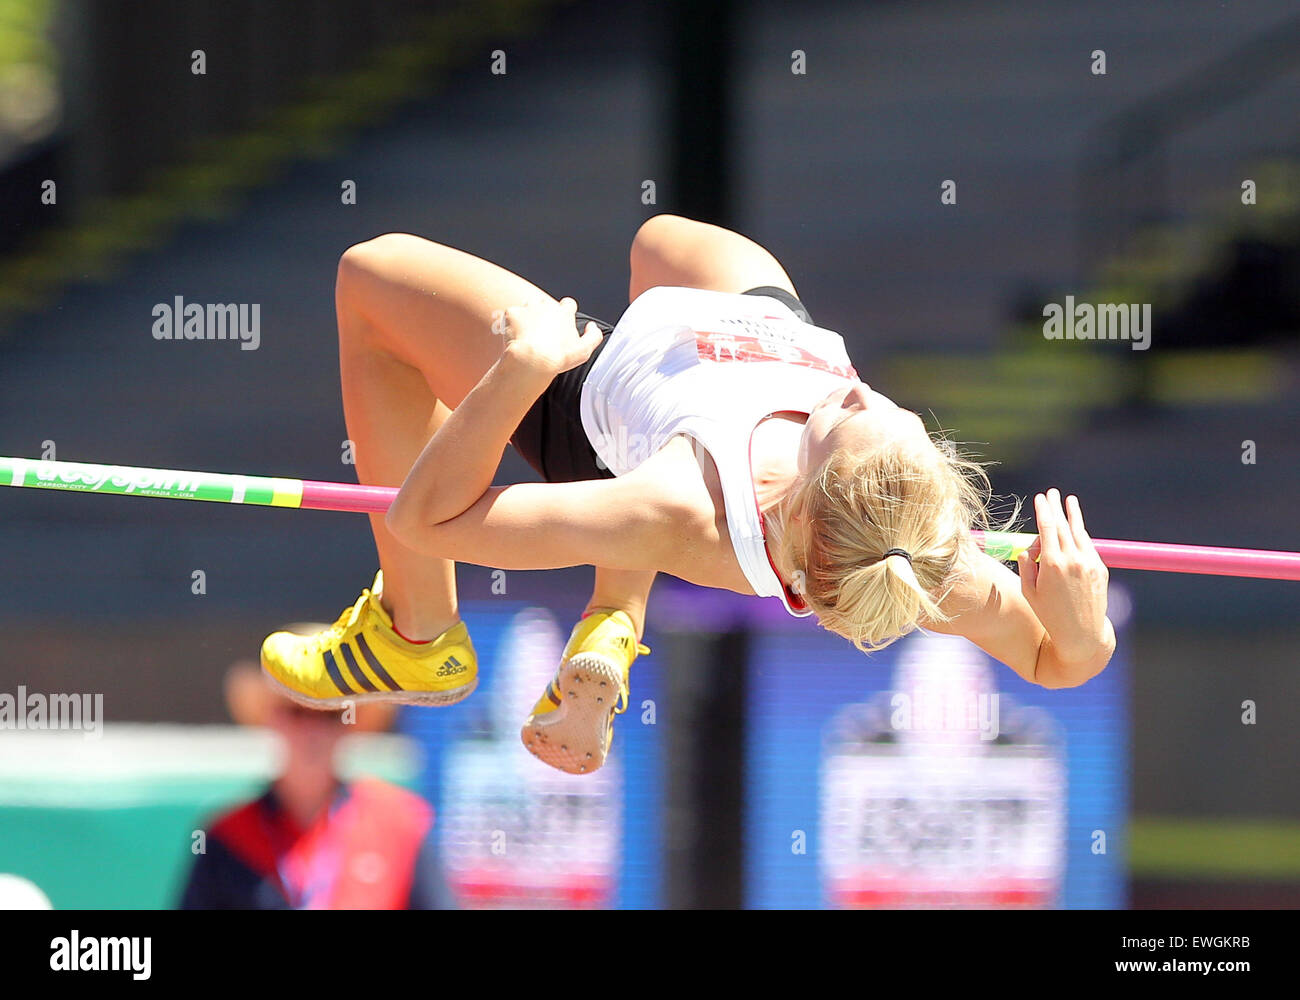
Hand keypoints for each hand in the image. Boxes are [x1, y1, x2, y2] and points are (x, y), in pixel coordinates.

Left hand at [499, 297, 603, 375]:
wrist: (532, 360)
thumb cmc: (559, 357)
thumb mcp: (584, 351)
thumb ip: (594, 336)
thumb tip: (592, 326)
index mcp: (564, 313)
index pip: (568, 304)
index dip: (565, 312)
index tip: (561, 322)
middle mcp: (546, 306)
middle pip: (546, 305)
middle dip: (544, 315)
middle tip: (541, 333)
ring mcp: (528, 308)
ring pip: (527, 307)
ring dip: (527, 316)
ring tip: (526, 334)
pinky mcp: (512, 313)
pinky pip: (510, 315)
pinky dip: (510, 323)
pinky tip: (513, 336)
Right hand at [1017, 489, 1111, 666]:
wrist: (1082, 634)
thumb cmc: (1049, 614)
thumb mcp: (1029, 592)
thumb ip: (1026, 565)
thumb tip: (1029, 547)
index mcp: (1051, 565)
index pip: (1047, 528)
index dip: (1043, 510)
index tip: (1040, 498)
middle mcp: (1072, 560)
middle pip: (1063, 525)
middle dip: (1056, 507)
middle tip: (1051, 492)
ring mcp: (1089, 563)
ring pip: (1079, 532)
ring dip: (1073, 515)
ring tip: (1069, 501)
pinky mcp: (1100, 569)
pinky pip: (1088, 546)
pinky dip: (1080, 534)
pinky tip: (1076, 526)